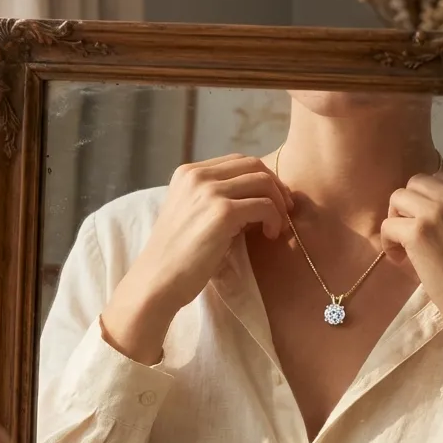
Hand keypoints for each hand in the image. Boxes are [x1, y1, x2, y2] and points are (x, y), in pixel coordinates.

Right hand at [103, 153, 292, 363]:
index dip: (261, 178)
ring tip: (276, 227)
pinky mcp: (222, 212)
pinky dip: (275, 219)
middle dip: (275, 186)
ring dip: (278, 203)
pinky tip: (270, 235)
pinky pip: (264, 205)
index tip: (272, 200)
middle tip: (284, 210)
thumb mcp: (193, 215)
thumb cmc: (177, 257)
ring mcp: (209, 192)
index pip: (237, 161)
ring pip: (263, 182)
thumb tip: (260, 197)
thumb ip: (217, 199)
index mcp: (188, 173)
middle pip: (254, 165)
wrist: (158, 281)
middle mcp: (197, 176)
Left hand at [382, 171, 442, 324]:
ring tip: (404, 244)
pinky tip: (400, 259)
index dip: (429, 197)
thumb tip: (432, 202)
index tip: (428, 220)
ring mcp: (437, 212)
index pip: (442, 175)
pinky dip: (387, 242)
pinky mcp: (418, 233)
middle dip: (409, 205)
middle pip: (417, 181)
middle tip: (411, 230)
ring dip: (396, 219)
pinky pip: (388, 224)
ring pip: (398, 197)